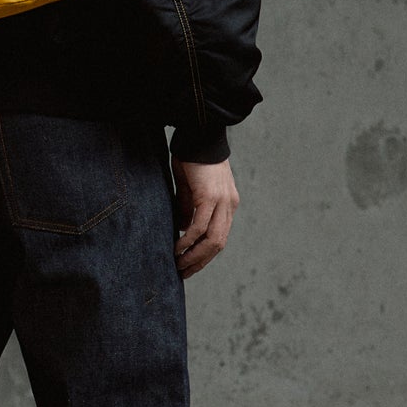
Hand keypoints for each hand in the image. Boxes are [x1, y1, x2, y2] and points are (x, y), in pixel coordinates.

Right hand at [173, 159, 237, 278]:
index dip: (205, 254)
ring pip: (212, 239)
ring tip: (178, 264)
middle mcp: (229, 205)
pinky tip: (177, 247)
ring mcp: (222, 202)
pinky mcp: (210, 197)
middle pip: (218, 244)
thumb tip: (185, 229)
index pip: (220, 237)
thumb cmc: (192, 158)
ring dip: (195, 255)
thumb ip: (190, 208)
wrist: (199, 134)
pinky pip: (200, 226)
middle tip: (183, 272)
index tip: (190, 265)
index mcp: (228, 204)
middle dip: (200, 261)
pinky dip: (189, 240)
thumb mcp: (191, 187)